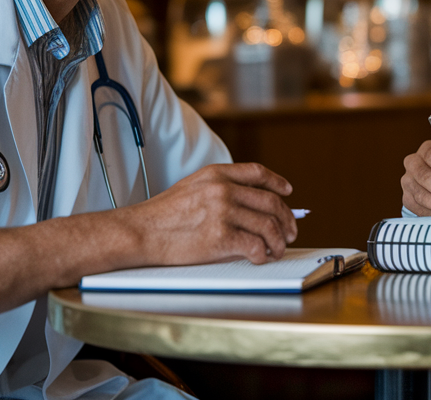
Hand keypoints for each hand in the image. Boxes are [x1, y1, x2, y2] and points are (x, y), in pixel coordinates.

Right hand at [130, 162, 297, 264]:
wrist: (141, 232)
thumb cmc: (163, 215)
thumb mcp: (192, 188)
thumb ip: (219, 189)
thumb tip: (250, 206)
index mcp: (216, 174)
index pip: (257, 173)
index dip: (277, 182)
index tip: (287, 192)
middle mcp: (223, 189)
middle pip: (270, 201)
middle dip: (286, 219)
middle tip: (289, 232)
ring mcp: (222, 212)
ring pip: (268, 225)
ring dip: (278, 241)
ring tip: (276, 250)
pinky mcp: (220, 237)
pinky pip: (255, 246)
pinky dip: (262, 254)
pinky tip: (260, 257)